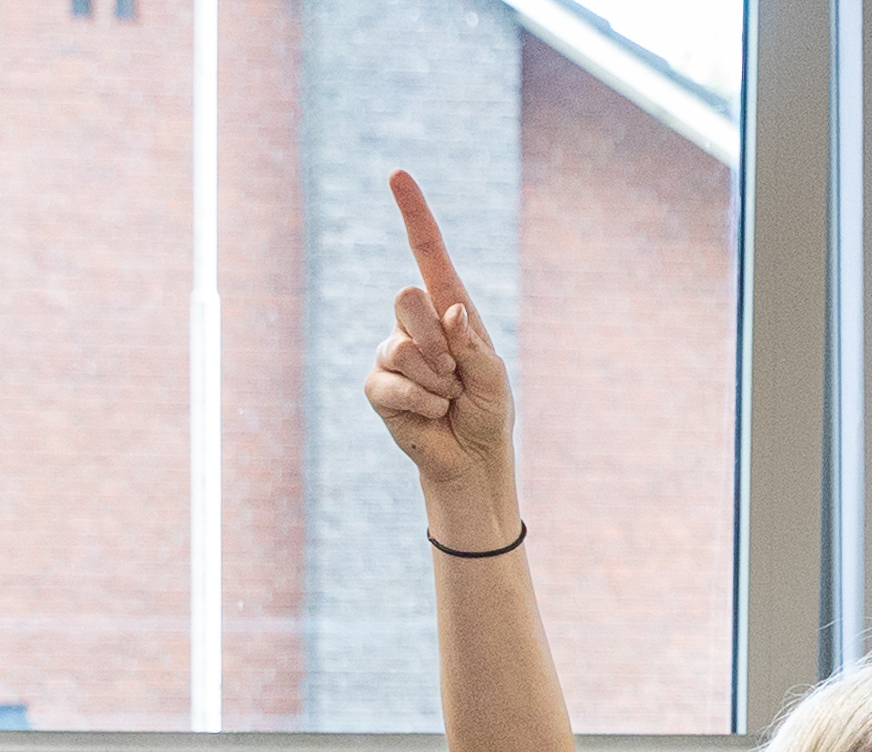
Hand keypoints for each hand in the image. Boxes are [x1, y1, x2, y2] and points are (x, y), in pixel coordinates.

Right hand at [365, 171, 517, 521]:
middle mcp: (415, 324)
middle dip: (437, 343)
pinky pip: (393, 384)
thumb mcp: (493, 378)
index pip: (429, 254)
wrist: (471, 457)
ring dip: (434, 381)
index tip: (397, 175)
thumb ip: (475, 346)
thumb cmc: (487, 411)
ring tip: (446, 398)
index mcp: (448, 310)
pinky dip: (422, 404)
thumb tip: (450, 314)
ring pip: (401, 348)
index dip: (414, 214)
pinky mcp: (377, 386)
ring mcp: (391, 353)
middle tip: (454, 375)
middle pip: (407, 299)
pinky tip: (432, 414)